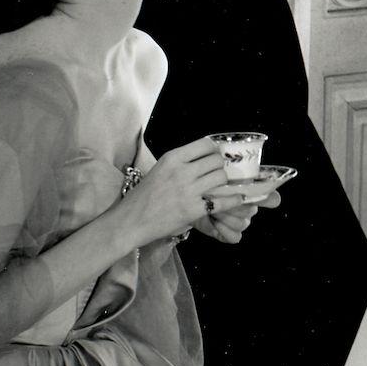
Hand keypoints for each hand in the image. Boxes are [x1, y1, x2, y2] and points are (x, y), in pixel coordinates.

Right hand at [127, 137, 245, 246]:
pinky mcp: (194, 209)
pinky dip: (233, 200)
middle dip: (219, 167)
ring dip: (224, 182)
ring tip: (220, 187)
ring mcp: (189, 190)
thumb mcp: (159, 170)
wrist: (130, 221)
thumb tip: (204, 157)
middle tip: (218, 174)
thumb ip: (180, 163)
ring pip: (221, 177)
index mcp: (172, 158)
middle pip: (216, 160)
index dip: (214, 150)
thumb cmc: (143, 196)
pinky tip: (236, 198)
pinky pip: (223, 201)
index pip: (205, 144)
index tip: (215, 156)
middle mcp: (182, 171)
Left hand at [195, 169, 291, 241]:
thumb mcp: (215, 179)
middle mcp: (249, 208)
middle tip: (216, 199)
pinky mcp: (230, 235)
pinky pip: (235, 237)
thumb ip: (230, 177)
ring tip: (211, 210)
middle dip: (232, 205)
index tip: (261, 196)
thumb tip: (243, 174)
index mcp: (251, 193)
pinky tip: (214, 223)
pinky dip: (223, 231)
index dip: (269, 198)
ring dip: (224, 217)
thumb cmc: (204, 189)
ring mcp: (241, 222)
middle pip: (250, 211)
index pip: (271, 198)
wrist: (186, 203)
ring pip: (241, 224)